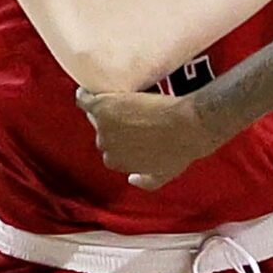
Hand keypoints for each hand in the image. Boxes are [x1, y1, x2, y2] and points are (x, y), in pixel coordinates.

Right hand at [77, 88, 221, 189]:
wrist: (187, 126)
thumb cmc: (180, 150)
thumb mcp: (164, 174)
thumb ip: (146, 182)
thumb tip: (131, 179)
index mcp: (116, 163)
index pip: (111, 151)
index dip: (121, 140)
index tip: (131, 132)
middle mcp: (105, 146)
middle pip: (103, 133)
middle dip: (114, 125)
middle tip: (131, 114)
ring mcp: (102, 126)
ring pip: (94, 114)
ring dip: (103, 108)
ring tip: (116, 101)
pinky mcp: (102, 106)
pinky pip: (85, 100)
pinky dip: (85, 95)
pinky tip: (89, 91)